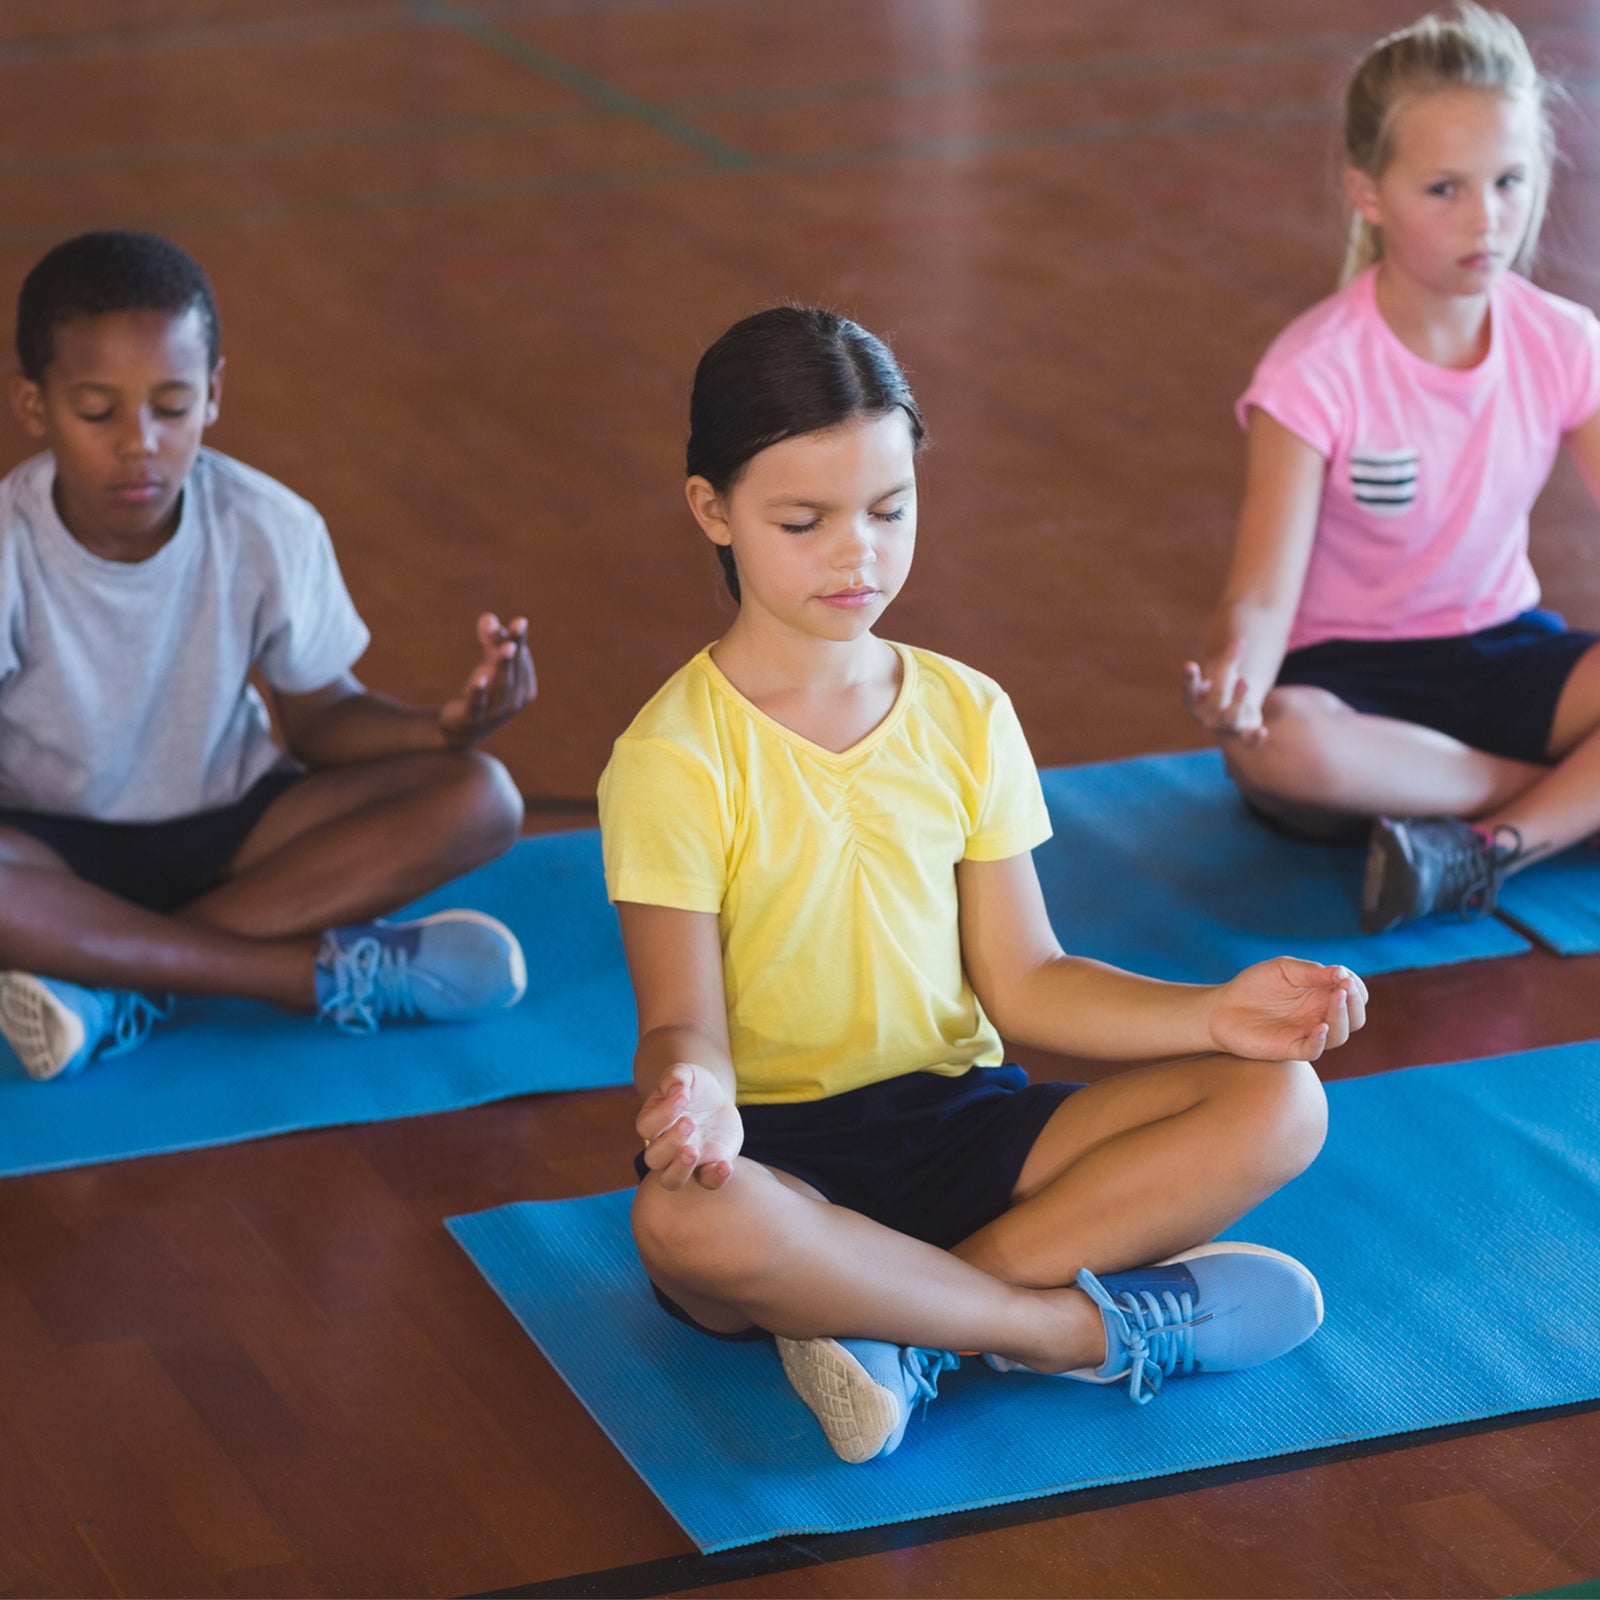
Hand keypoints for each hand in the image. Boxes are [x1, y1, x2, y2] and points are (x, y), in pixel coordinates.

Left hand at [438, 612, 536, 745]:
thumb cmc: (483, 692)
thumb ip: (491, 639)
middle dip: (516, 648)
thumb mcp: (488, 664)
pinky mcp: (473, 718)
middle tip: (520, 626)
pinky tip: (479, 679)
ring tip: (506, 647)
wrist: (461, 730)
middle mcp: (515, 701)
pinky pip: (477, 704)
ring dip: (503, 665)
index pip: (522, 660)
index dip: (517, 639)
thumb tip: (488, 618)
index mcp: (525, 687)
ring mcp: (495, 712)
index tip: (518, 622)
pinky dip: (479, 691)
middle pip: (514, 670)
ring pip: (501, 685)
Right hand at [636, 1062, 743, 1190]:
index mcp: (653, 1123)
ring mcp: (685, 1161)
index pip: (646, 1126)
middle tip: (689, 1122)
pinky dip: (715, 1178)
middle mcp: (664, 1147)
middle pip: (654, 1158)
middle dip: (670, 1142)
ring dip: (680, 1169)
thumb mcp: (686, 1074)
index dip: (663, 1113)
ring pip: (671, 1180)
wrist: (715, 1103)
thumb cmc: (694, 1088)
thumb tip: (676, 1089)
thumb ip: (676, 1077)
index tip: (683, 1095)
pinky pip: (707, 1182)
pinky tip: (725, 1165)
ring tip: (694, 1151)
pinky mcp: (709, 1167)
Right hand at [1183, 638, 1266, 746]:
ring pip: (1231, 716)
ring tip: (1243, 681)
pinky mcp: (1244, 734)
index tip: (1189, 664)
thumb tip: (1241, 642)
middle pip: (1216, 697)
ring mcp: (1226, 728)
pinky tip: (1263, 731)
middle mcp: (1207, 718)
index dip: (1189, 679)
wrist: (1231, 722)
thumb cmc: (1222, 694)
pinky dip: (1255, 738)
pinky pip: (1249, 741)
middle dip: (1223, 680)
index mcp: (1195, 704)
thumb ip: (1230, 660)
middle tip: (1231, 661)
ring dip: (1237, 699)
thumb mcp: (1224, 676)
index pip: (1189, 692)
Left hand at [1207, 958, 1367, 1061]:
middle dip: (1355, 1002)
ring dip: (1342, 1017)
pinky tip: (1320, 1027)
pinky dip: (1320, 1041)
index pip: (1356, 996)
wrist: (1222, 1007)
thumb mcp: (1284, 969)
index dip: (1356, 987)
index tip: (1343, 975)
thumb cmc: (1255, 985)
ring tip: (1336, 997)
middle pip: (1356, 1018)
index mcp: (1323, 996)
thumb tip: (1342, 973)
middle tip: (1343, 987)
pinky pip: (1313, 1051)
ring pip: (1340, 1036)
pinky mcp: (1290, 1048)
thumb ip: (1311, 971)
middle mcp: (1320, 1017)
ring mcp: (1307, 1034)